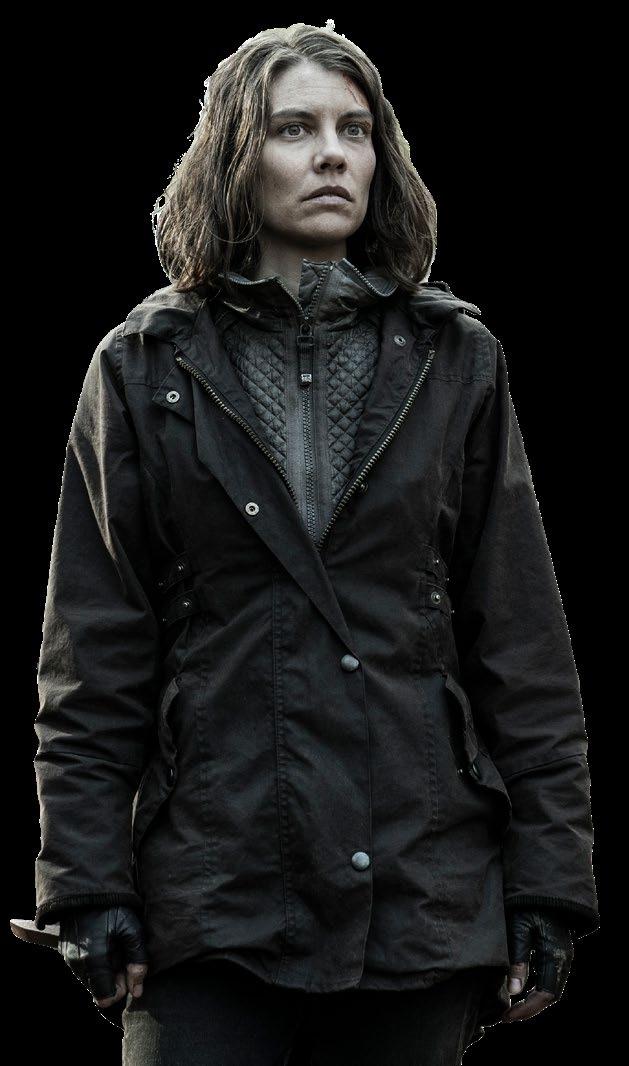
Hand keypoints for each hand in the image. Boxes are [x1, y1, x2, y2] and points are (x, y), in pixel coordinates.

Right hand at [57, 904, 147, 1009]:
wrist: (85, 887)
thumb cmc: (112, 906)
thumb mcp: (131, 928)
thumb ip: (137, 960)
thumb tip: (137, 991)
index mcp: (94, 960)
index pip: (106, 998)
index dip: (120, 989)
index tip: (128, 970)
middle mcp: (77, 964)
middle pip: (98, 990)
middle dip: (113, 979)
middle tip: (123, 956)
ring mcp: (68, 959)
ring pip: (90, 980)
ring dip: (104, 972)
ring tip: (113, 948)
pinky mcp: (65, 952)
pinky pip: (82, 968)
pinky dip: (94, 963)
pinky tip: (102, 944)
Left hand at [500, 907, 573, 1022]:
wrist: (544, 884)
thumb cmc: (529, 903)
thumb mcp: (518, 928)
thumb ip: (518, 959)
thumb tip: (514, 992)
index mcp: (556, 956)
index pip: (545, 995)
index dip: (527, 1010)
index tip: (507, 1018)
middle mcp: (564, 959)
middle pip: (550, 995)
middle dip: (530, 1008)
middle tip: (507, 1016)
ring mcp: (563, 954)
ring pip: (551, 986)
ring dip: (533, 999)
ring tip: (511, 1007)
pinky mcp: (557, 949)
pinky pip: (549, 975)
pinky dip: (536, 986)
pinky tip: (520, 988)